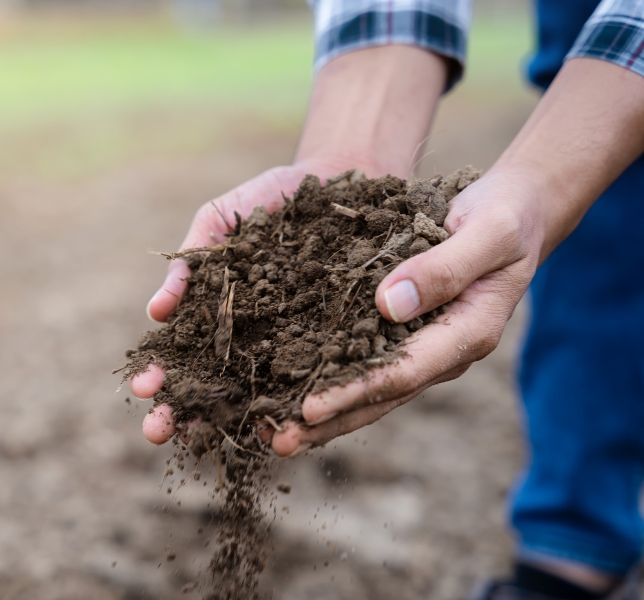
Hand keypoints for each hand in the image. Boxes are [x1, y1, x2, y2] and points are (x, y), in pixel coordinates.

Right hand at [132, 158, 383, 444]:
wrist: (337, 180)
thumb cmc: (267, 201)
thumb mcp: (218, 223)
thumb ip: (188, 266)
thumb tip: (155, 314)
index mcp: (213, 316)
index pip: (179, 356)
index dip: (158, 375)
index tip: (142, 388)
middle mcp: (247, 342)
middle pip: (207, 388)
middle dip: (180, 411)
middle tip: (156, 431)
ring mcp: (287, 348)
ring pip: (254, 395)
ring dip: (226, 421)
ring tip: (203, 437)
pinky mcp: (330, 347)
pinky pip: (311, 380)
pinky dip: (291, 406)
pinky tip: (275, 426)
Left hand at [271, 169, 542, 454]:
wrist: (517, 212)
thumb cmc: (506, 218)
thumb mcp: (486, 234)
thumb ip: (444, 269)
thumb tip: (388, 305)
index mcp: (468, 334)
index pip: (403, 373)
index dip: (354, 392)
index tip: (309, 408)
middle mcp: (444, 351)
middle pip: (380, 397)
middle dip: (328, 422)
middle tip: (278, 442)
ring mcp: (424, 346)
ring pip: (369, 390)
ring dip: (323, 414)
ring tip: (272, 433)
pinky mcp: (405, 333)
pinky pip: (363, 361)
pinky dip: (328, 377)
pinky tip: (290, 390)